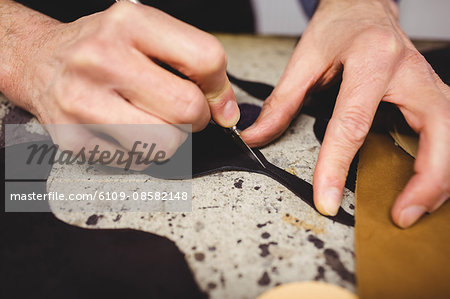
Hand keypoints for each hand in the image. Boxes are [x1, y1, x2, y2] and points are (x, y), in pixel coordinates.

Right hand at [0, 1, 238, 168]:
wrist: (41, 62)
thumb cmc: (100, 47)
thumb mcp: (146, 32)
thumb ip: (193, 62)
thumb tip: (226, 110)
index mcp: (128, 23)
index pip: (205, 59)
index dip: (221, 88)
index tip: (217, 101)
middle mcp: (101, 59)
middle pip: (188, 109)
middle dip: (197, 119)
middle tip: (183, 112)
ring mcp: (83, 101)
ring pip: (166, 144)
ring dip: (172, 139)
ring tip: (155, 122)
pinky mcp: (73, 138)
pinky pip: (137, 162)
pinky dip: (142, 152)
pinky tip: (126, 130)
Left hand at [242, 0, 449, 227]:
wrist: (364, 6)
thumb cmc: (338, 27)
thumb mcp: (305, 59)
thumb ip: (282, 101)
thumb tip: (257, 136)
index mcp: (372, 60)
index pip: (353, 123)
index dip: (337, 165)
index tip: (327, 199)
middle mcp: (410, 71)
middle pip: (434, 130)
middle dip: (423, 180)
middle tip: (399, 215)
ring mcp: (428, 83)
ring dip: (438, 179)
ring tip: (413, 210)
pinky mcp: (432, 94)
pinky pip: (447, 134)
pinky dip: (440, 165)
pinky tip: (424, 186)